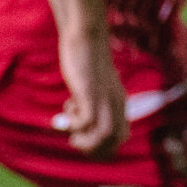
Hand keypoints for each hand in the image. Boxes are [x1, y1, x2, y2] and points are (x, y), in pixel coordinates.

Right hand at [58, 30, 128, 155]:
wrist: (86, 36)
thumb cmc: (86, 61)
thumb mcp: (92, 85)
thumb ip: (89, 100)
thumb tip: (77, 117)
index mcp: (117, 102)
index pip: (121, 136)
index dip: (103, 147)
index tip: (83, 139)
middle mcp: (114, 102)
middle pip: (116, 139)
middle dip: (94, 149)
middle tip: (75, 140)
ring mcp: (103, 97)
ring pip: (106, 134)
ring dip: (86, 141)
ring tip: (70, 133)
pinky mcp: (90, 90)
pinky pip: (88, 119)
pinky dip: (75, 124)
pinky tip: (65, 113)